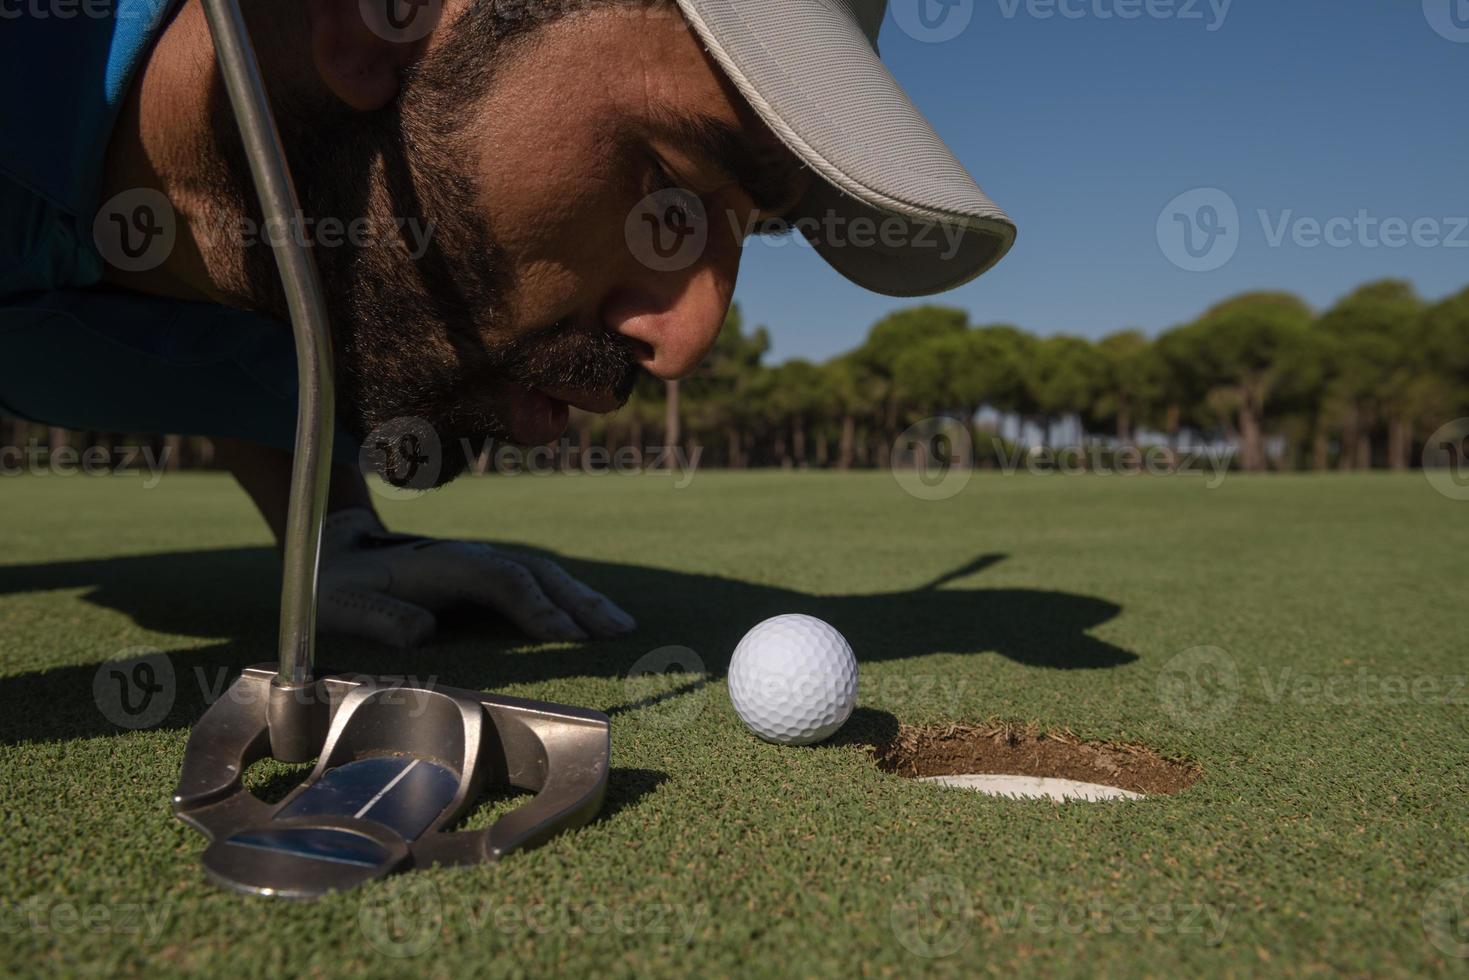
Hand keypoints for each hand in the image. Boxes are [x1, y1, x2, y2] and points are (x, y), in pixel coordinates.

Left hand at [315, 508, 635, 647]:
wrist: (333, 551)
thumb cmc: (338, 587)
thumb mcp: (342, 605)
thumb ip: (379, 617)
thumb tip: (420, 632)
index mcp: (442, 563)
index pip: (502, 581)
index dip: (536, 607)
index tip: (568, 638)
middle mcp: (472, 556)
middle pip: (538, 573)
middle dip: (581, 602)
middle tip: (619, 633)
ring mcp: (484, 562)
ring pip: (546, 575)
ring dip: (585, 599)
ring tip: (623, 627)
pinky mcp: (488, 573)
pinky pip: (540, 582)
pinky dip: (572, 597)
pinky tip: (594, 618)